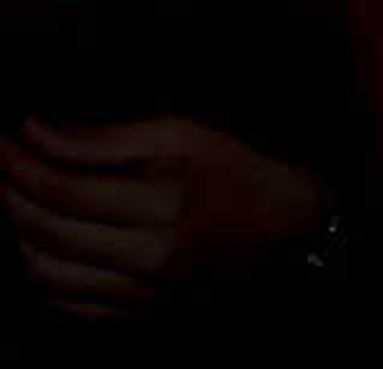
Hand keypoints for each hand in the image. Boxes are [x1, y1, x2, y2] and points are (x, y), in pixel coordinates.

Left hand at [0, 116, 328, 315]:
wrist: (288, 232)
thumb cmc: (239, 174)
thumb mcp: (184, 136)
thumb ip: (105, 139)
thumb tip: (35, 133)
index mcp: (165, 204)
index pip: (64, 190)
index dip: (20, 166)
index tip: (2, 144)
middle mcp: (150, 256)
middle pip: (46, 232)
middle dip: (11, 196)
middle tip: (4, 169)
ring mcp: (142, 293)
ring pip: (46, 272)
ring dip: (21, 235)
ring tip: (23, 203)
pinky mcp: (138, 316)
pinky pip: (64, 302)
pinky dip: (43, 271)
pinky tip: (48, 242)